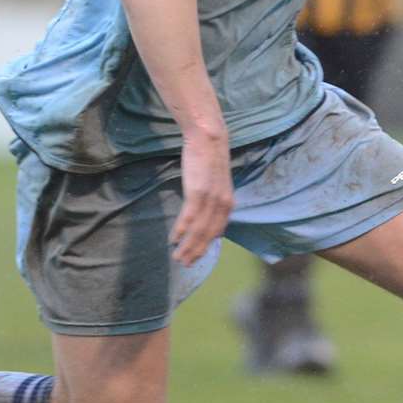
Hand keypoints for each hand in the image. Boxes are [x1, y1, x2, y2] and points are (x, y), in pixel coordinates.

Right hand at [171, 132, 231, 264]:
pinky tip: (174, 238)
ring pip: (199, 229)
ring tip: (177, 256)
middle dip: (196, 251)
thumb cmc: (209, 160)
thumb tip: (206, 217)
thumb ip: (214, 201)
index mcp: (227, 204)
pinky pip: (190, 216)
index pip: (217, 231)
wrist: (209, 138)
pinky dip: (182, 229)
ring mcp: (211, 198)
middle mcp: (222, 204)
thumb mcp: (217, 184)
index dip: (206, 246)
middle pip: (208, 234)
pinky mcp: (198, 191)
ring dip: (187, 245)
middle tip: (184, 264)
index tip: (196, 257)